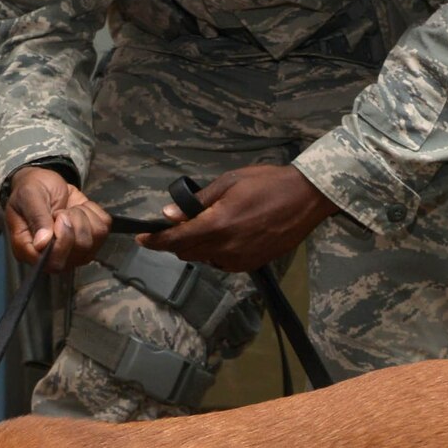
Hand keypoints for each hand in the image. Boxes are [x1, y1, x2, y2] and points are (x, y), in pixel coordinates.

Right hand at [4, 166, 111, 271]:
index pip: (52, 263)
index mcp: (29, 250)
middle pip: (77, 252)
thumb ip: (36, 218)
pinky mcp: (89, 239)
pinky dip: (93, 212)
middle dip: (73, 222)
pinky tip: (78, 210)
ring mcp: (72, 251)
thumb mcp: (29, 196)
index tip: (58, 218)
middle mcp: (51, 256)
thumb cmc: (31, 189)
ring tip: (67, 210)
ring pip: (92, 241)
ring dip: (82, 216)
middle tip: (60, 211)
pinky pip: (104, 229)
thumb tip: (42, 243)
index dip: (62, 242)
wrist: (44, 182)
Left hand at [136, 164, 336, 272]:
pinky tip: (225, 235)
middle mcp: (225, 248)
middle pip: (185, 253)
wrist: (306, 199)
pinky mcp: (250, 264)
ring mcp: (239, 260)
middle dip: (175, 241)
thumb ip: (198, 202)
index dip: (154, 240)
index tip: (141, 238)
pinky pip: (221, 263)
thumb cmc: (268, 183)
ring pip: (202, 259)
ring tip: (208, 225)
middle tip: (178, 224)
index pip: (175, 239)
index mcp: (217, 225)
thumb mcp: (230, 182)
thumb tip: (169, 215)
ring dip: (196, 246)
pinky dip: (214, 252)